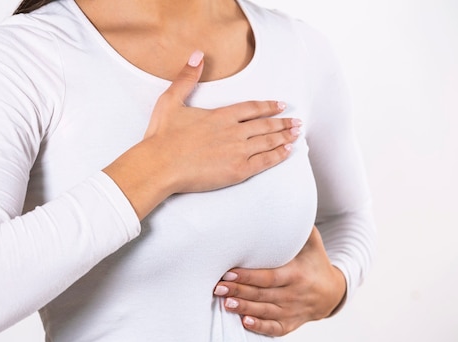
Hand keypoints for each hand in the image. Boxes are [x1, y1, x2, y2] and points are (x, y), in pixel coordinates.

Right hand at [103, 50, 301, 218]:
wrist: (160, 165)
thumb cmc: (161, 137)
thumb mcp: (170, 101)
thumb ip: (186, 78)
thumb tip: (197, 55)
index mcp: (220, 115)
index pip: (251, 108)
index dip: (268, 106)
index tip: (280, 105)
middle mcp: (233, 132)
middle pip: (265, 125)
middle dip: (283, 122)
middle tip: (297, 122)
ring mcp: (238, 151)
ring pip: (268, 142)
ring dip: (284, 137)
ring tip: (296, 134)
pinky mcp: (237, 170)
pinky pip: (264, 162)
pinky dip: (278, 156)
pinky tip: (286, 152)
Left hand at [213, 226, 346, 336]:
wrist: (332, 292)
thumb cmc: (315, 261)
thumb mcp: (312, 242)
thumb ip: (297, 227)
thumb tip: (281, 200)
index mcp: (297, 274)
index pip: (269, 277)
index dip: (248, 276)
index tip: (228, 272)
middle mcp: (294, 294)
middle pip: (262, 294)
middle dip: (239, 291)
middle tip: (217, 288)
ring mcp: (293, 311)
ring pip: (265, 311)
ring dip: (244, 308)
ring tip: (225, 304)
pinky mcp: (291, 324)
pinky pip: (275, 328)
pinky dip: (260, 327)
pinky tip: (244, 322)